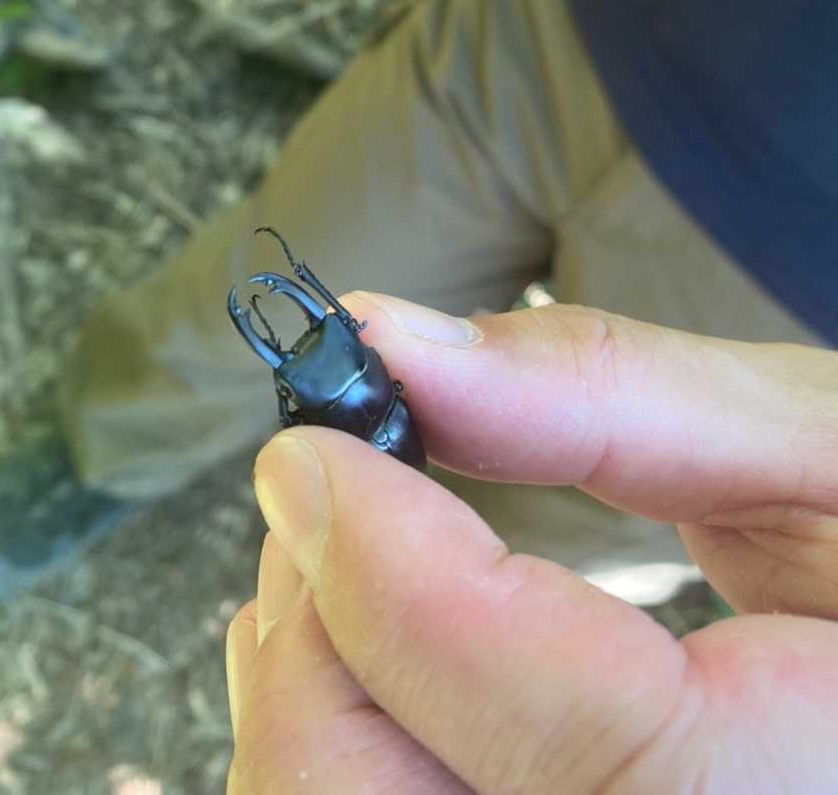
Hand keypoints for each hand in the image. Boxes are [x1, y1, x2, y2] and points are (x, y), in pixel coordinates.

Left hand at [226, 296, 837, 791]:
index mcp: (815, 787)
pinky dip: (320, 742)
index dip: (394, 574)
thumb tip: (396, 340)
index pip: (571, 735)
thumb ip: (614, 391)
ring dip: (304, 682)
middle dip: (321, 627)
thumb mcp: (830, 444)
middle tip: (330, 485)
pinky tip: (355, 652)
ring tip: (351, 556)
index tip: (311, 442)